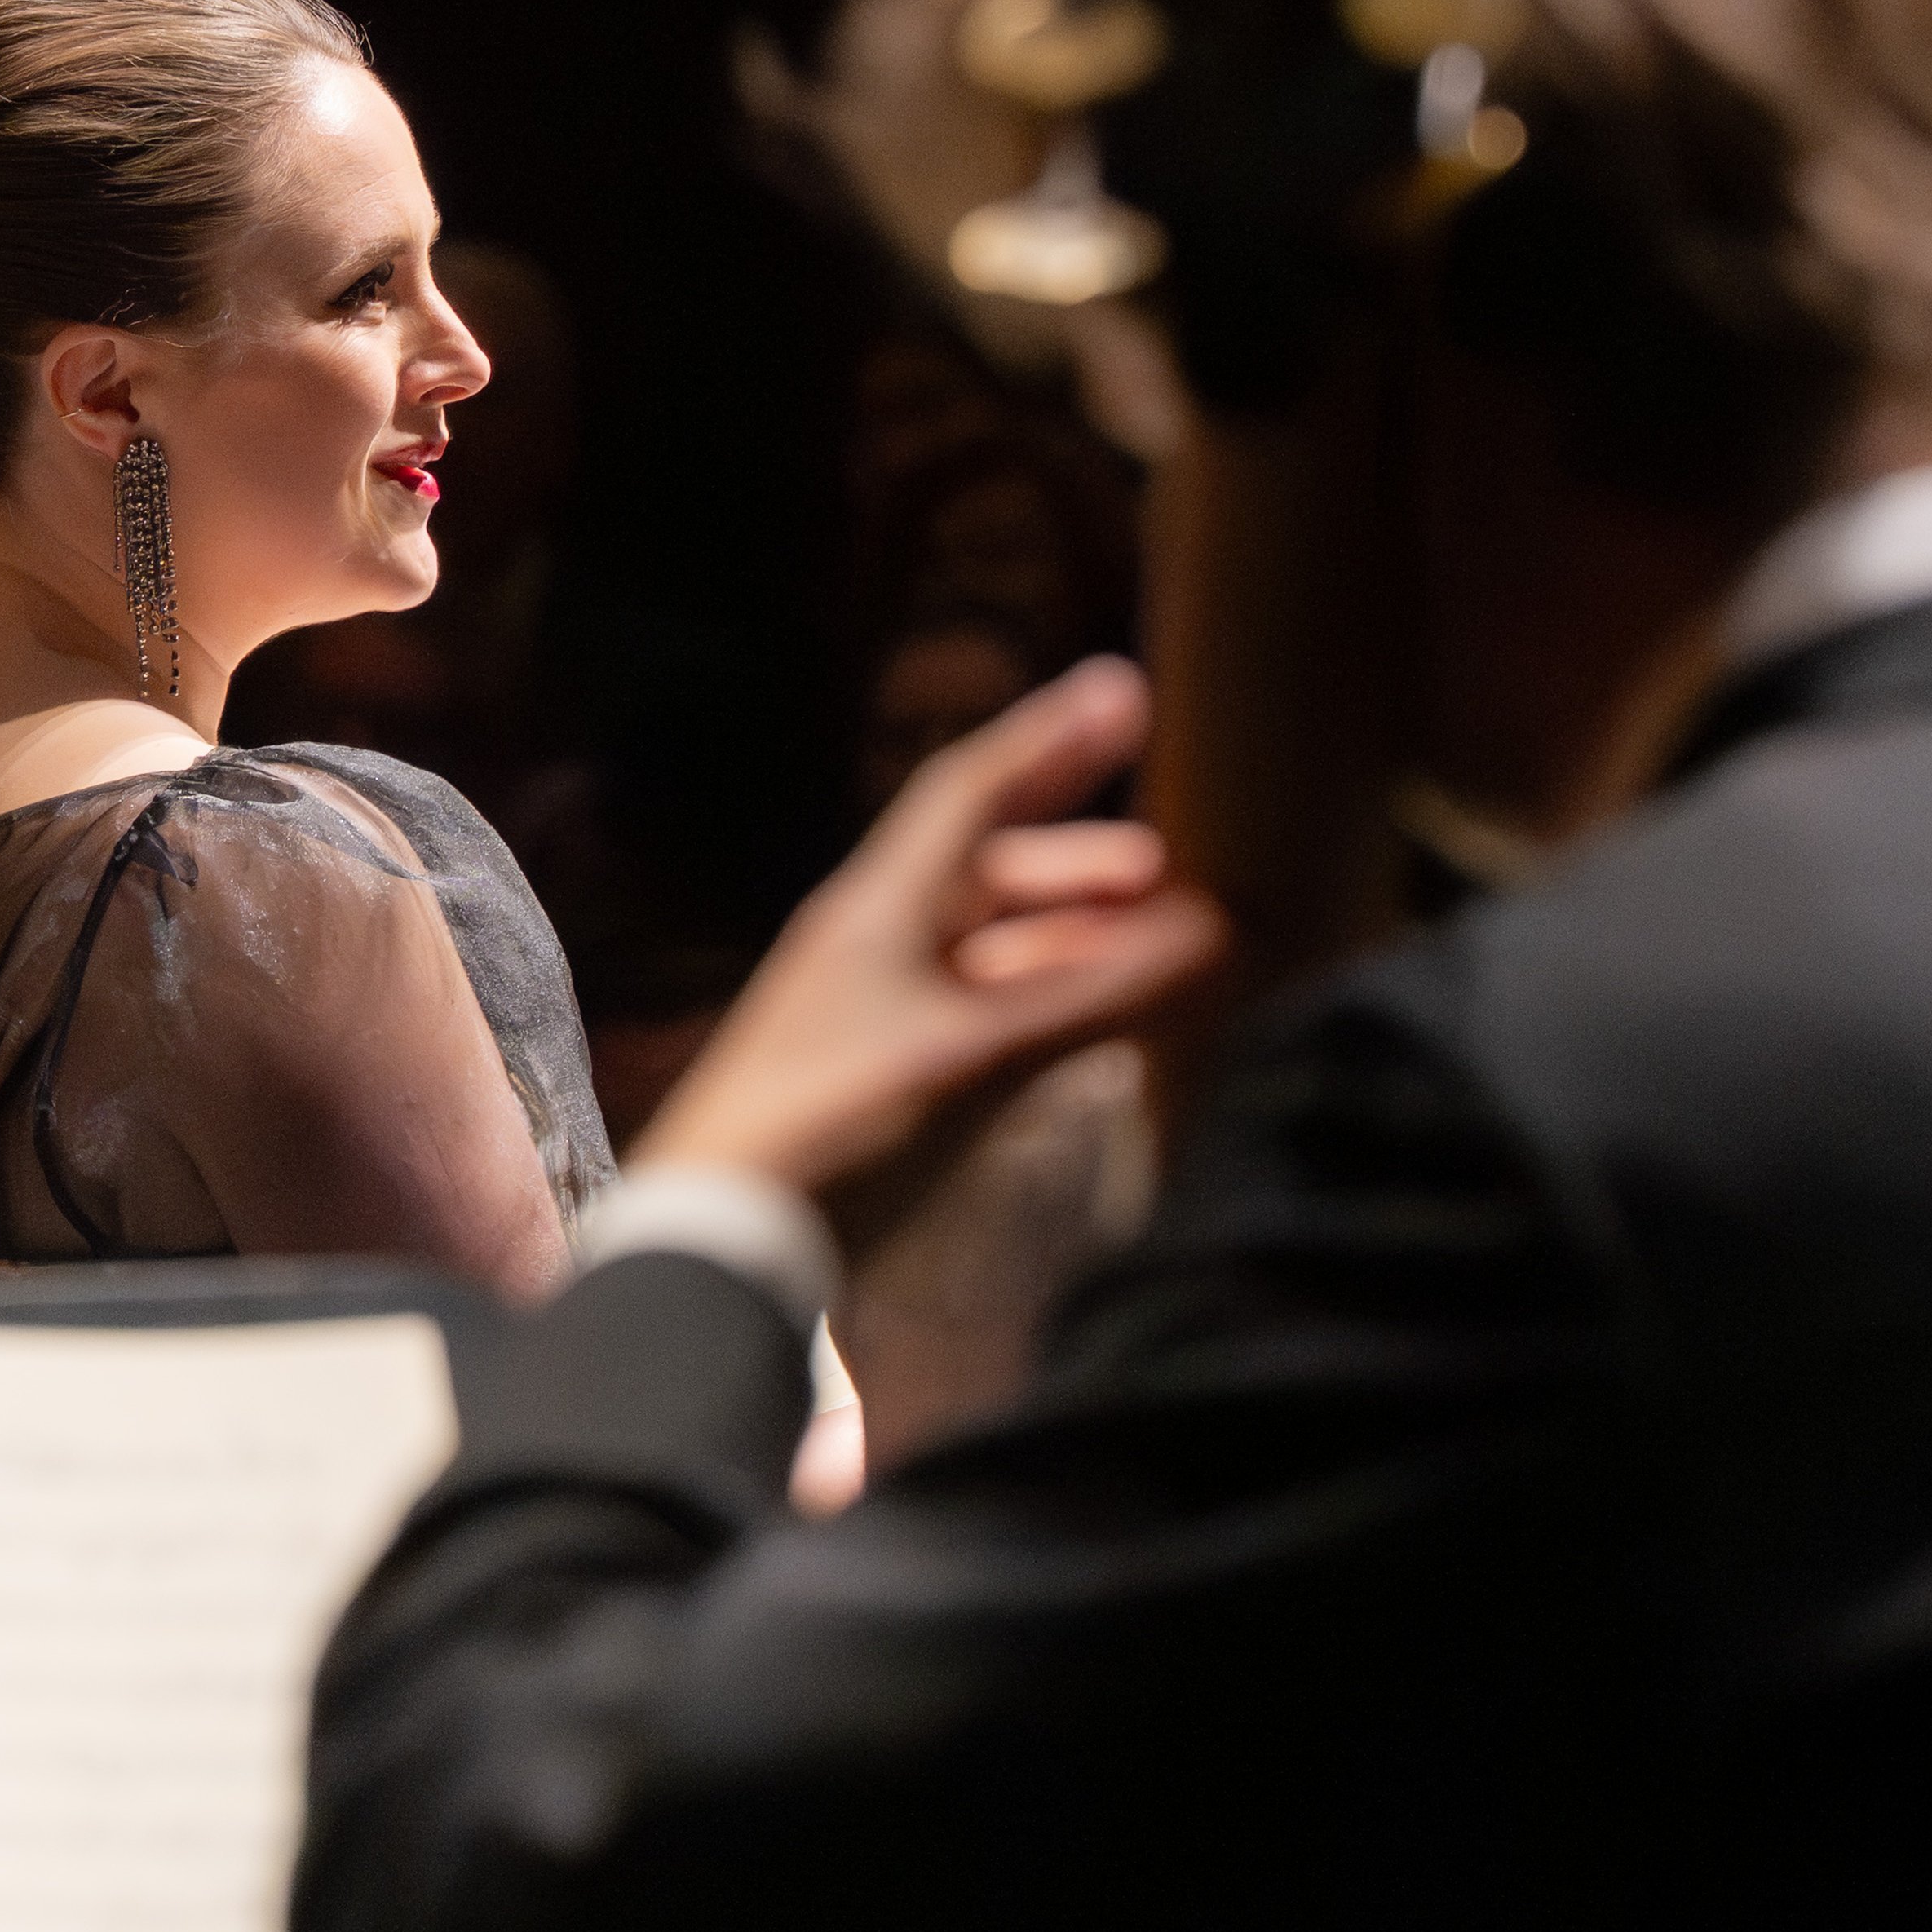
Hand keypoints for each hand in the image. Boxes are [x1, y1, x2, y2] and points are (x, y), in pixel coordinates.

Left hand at [642, 658, 1225, 1254]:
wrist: (719, 1236)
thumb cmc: (835, 1121)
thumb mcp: (973, 1052)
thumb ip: (1092, 997)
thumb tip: (1212, 936)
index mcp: (878, 906)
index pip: (972, 791)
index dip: (1051, 738)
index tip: (1125, 695)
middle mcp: (873, 942)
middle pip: (985, 870)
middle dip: (1077, 860)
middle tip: (1162, 863)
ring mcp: (873, 1011)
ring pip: (987, 949)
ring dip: (1068, 937)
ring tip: (1150, 945)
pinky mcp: (878, 1080)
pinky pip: (979, 1013)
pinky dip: (1043, 1005)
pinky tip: (1090, 1025)